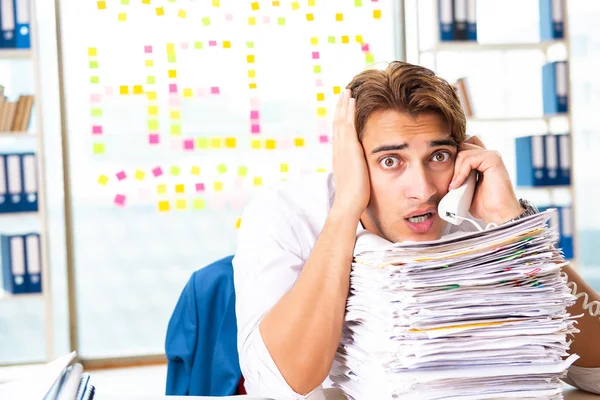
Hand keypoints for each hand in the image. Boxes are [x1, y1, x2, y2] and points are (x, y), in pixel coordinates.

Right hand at [331, 89, 369, 218]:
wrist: (348, 204)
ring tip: (346, 91)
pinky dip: (348, 111)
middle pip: (337, 123)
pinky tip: (352, 101)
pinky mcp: (349, 149)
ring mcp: (342, 149)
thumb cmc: (355, 198)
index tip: (343, 108)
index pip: (339, 134)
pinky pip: (347, 125)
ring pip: (341, 121)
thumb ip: (358, 171)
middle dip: (340, 107)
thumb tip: (363, 171)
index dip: (340, 119)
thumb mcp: (356, 180)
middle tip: (343, 92)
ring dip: (343, 105)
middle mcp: (338, 151)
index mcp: (340, 158)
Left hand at [449, 136, 523, 224]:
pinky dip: (460, 172)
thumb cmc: (483, 205)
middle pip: (461, 146)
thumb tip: (438, 172)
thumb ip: (457, 176)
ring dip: (455, 170)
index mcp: (481, 161)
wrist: (497, 214)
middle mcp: (487, 155)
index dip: (452, 157)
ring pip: (463, 152)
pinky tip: (458, 184)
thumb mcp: (464, 188)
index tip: (445, 175)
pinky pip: (469, 158)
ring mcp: (491, 156)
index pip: (462, 146)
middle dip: (452, 162)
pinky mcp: (493, 159)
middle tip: (451, 181)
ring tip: (454, 186)